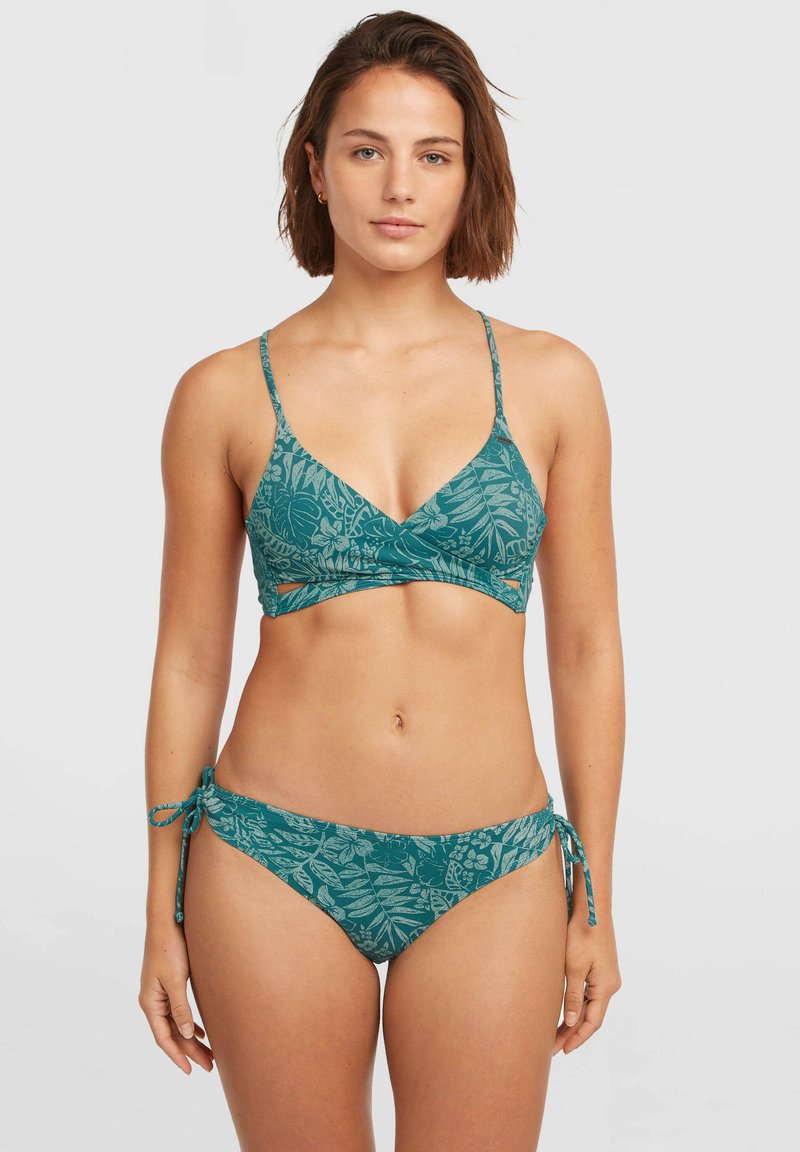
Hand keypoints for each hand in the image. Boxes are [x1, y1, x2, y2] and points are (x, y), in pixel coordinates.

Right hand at [139, 925, 214, 1074]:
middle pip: (172, 1033)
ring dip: (191, 1038)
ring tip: (209, 1053)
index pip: (163, 1038)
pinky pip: (178, 1011)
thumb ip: (180, 1008)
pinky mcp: (169, 984)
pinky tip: (201, 1031)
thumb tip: (187, 1035)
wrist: (166, 921)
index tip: (190, 1071)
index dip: (177, 1055)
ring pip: (177, 1023)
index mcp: (150, 1003)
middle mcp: (152, 1001)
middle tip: (209, 1066)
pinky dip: (190, 1023)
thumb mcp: (175, 980)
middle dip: (189, 1050)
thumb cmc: (169, 948)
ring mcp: (160, 993)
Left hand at [552, 912, 621, 1055]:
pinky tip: (565, 1011)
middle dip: (573, 1033)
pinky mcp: (600, 969)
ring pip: (590, 1006)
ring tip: (554, 1033)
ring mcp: (606, 976)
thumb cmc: (582, 934)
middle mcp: (610, 985)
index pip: (592, 1022)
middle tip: (552, 1047)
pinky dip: (578, 1005)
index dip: (578, 1038)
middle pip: (591, 1017)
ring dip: (574, 1020)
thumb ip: (573, 996)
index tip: (562, 1051)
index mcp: (606, 987)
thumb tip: (572, 1022)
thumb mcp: (574, 967)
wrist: (592, 908)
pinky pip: (589, 994)